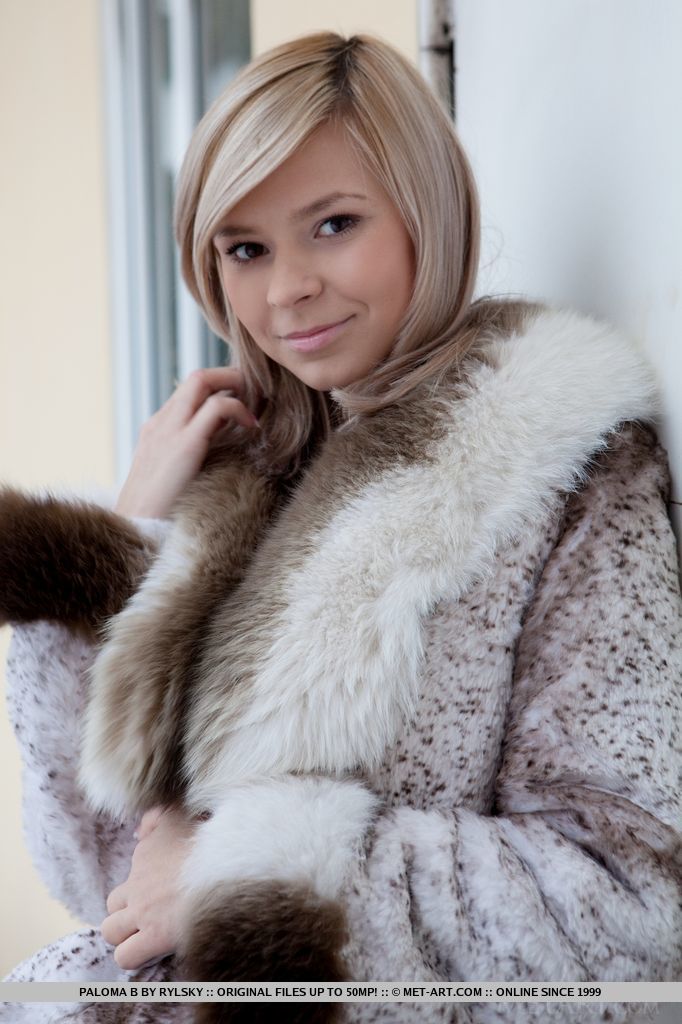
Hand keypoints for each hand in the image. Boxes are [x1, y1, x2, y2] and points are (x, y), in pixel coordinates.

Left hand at [101, 804, 198, 969]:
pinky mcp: (154, 935)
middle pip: (113, 903)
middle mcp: (139, 882)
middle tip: (154, 916)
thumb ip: (156, 818)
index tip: (169, 885)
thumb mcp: (182, 815)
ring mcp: (143, 910)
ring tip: (150, 937)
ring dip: (126, 935)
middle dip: (128, 911)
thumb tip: (138, 832)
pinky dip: (134, 956)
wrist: (228, 865)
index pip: (134, 867)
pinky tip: (153, 952)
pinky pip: (125, 956)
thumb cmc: (214, 839)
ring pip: (111, 931)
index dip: (149, 880)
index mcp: (148, 851)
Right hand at [114, 367, 260, 518]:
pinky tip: (253, 427)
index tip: (247, 400)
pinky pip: (216, 407)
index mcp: (157, 430)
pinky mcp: (183, 444)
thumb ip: (191, 460)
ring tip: (259, 400)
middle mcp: (160, 423)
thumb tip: (223, 455)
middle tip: (259, 391)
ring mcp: (168, 430)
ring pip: (202, 380)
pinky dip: (239, 408)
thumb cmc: (158, 515)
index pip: (191, 392)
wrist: (132, 532)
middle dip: (231, 376)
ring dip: (237, 383)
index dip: (221, 388)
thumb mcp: (172, 479)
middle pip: (197, 378)